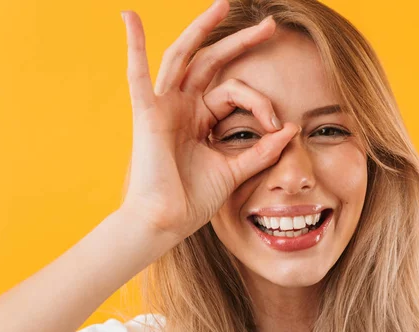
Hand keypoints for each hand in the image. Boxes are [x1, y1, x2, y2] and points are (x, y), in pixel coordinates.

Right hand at [119, 0, 298, 241]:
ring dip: (202, 29)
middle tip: (269, 25)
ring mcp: (163, 107)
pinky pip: (137, 75)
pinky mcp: (146, 114)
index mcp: (201, 119)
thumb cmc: (193, 199)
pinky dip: (132, 46)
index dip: (260, 104)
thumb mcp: (235, 170)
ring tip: (224, 5)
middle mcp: (182, 106)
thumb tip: (291, 130)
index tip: (278, 126)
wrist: (166, 223)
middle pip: (212, 62)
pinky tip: (128, 17)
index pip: (235, 93)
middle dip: (240, 42)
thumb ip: (261, 150)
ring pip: (183, 57)